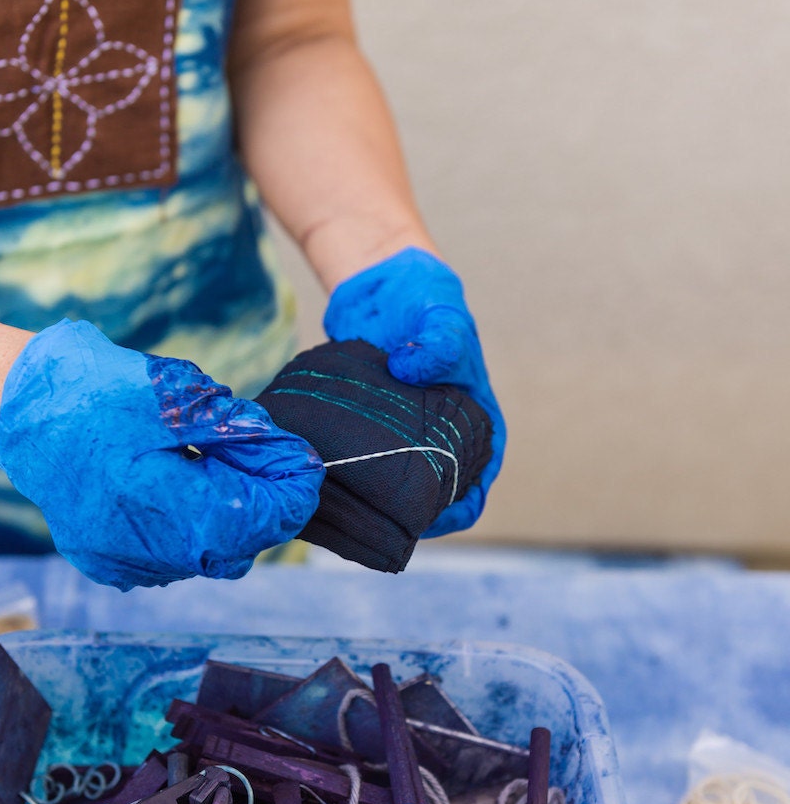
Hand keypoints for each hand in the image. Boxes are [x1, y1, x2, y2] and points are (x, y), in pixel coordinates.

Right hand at [0, 320, 323, 589]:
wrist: (21, 404)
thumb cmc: (101, 390)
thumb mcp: (182, 397)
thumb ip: (243, 433)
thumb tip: (292, 457)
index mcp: (162, 504)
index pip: (254, 518)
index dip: (290, 495)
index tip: (307, 468)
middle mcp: (142, 549)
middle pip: (237, 546)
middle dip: (263, 508)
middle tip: (269, 462)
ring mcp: (120, 562)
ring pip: (206, 557)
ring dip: (227, 520)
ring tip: (219, 468)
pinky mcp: (105, 561)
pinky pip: (171, 558)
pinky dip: (191, 529)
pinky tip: (181, 490)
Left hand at [323, 247, 505, 534]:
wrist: (383, 283)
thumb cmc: (427, 301)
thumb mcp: (443, 317)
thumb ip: (439, 342)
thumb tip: (410, 369)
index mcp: (476, 424)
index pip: (476, 488)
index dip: (455, 512)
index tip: (424, 520)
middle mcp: (442, 438)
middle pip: (433, 497)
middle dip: (410, 514)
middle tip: (377, 520)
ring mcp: (405, 435)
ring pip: (396, 485)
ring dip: (378, 500)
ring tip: (350, 506)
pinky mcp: (370, 428)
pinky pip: (363, 463)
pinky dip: (351, 475)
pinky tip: (327, 480)